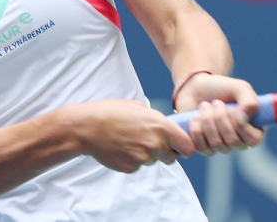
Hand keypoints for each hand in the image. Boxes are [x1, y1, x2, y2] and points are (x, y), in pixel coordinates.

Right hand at [73, 99, 194, 172]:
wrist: (88, 128)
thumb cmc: (112, 112)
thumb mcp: (140, 108)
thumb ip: (157, 120)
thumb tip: (166, 128)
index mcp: (161, 127)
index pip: (188, 147)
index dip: (185, 147)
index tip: (180, 146)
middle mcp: (155, 144)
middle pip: (172, 158)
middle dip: (166, 153)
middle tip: (152, 143)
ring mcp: (143, 158)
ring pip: (153, 161)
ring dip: (147, 154)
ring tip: (130, 140)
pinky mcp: (131, 168)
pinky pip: (138, 166)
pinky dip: (132, 159)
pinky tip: (121, 147)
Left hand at [173, 74, 264, 155]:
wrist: (195, 88)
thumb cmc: (222, 88)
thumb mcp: (240, 88)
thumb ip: (249, 102)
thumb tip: (243, 121)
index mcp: (252, 128)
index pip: (253, 140)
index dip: (242, 127)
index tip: (232, 109)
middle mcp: (237, 141)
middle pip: (233, 141)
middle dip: (221, 118)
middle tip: (216, 102)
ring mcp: (220, 146)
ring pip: (216, 144)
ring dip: (208, 120)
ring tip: (205, 106)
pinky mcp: (203, 147)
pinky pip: (201, 148)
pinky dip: (196, 129)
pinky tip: (196, 117)